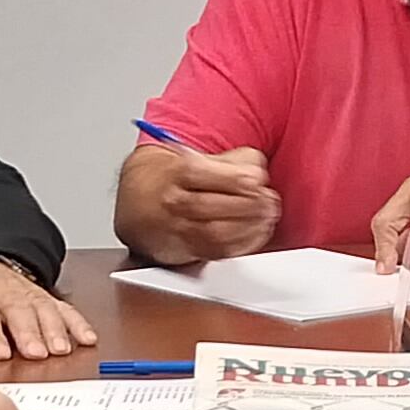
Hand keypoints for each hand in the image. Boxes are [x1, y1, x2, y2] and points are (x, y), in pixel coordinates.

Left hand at [0, 257, 98, 365]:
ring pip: (44, 310)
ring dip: (55, 330)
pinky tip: (87, 339)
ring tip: (61, 350)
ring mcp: (28, 294)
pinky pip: (66, 309)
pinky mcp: (47, 299)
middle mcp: (4, 293)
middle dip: (28, 331)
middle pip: (17, 311)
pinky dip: (78, 324)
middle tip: (36, 353)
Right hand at [127, 142, 279, 264]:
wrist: (140, 199)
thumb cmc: (176, 177)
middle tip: (270, 203)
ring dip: (249, 228)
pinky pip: (217, 252)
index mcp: (180, 171)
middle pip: (214, 206)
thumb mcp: (202, 157)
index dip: (246, 181)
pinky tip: (256, 234)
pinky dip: (243, 245)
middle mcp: (175, 201)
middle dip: (251, 206)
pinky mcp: (185, 250)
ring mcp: (178, 228)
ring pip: (216, 233)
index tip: (260, 181)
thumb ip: (235, 160)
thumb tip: (259, 172)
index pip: (211, 177)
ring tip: (266, 219)